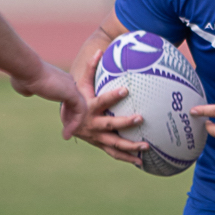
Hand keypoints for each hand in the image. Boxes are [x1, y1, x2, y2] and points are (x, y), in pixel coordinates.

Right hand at [10, 60, 85, 139]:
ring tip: (67, 136)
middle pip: (77, 103)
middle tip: (67, 132)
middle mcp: (69, 83)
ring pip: (80, 108)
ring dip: (75, 124)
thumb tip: (29, 92)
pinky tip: (67, 134)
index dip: (67, 110)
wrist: (27, 69)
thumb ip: (30, 89)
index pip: (69, 97)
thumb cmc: (23, 76)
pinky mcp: (72, 93)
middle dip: (73, 118)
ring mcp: (72, 87)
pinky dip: (75, 123)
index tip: (62, 122)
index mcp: (60, 80)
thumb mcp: (26, 84)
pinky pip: (80, 111)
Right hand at [72, 49, 147, 165]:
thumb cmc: (77, 98)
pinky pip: (114, 154)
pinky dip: (127, 159)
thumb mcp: (81, 84)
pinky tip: (141, 163)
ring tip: (147, 146)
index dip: (113, 96)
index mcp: (89, 108)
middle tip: (140, 118)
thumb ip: (92, 69)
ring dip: (130, 146)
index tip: (126, 89)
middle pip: (110, 125)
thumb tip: (100, 51)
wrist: (67, 121)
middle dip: (125, 123)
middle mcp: (92, 125)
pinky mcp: (100, 145)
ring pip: (114, 144)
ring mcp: (96, 138)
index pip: (102, 101)